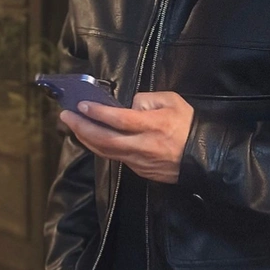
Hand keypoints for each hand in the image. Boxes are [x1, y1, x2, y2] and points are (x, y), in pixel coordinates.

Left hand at [59, 91, 193, 183]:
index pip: (119, 119)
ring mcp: (139, 161)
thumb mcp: (173, 101)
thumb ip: (148, 99)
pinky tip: (92, 138)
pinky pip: (115, 157)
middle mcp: (143, 145)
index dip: (98, 113)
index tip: (81, 106)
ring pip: (105, 151)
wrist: (203, 157)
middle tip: (66, 116)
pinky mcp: (139, 170)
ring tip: (74, 126)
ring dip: (86, 139)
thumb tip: (129, 104)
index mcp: (153, 125)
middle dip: (81, 127)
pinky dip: (100, 147)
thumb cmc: (189, 125)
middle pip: (104, 139)